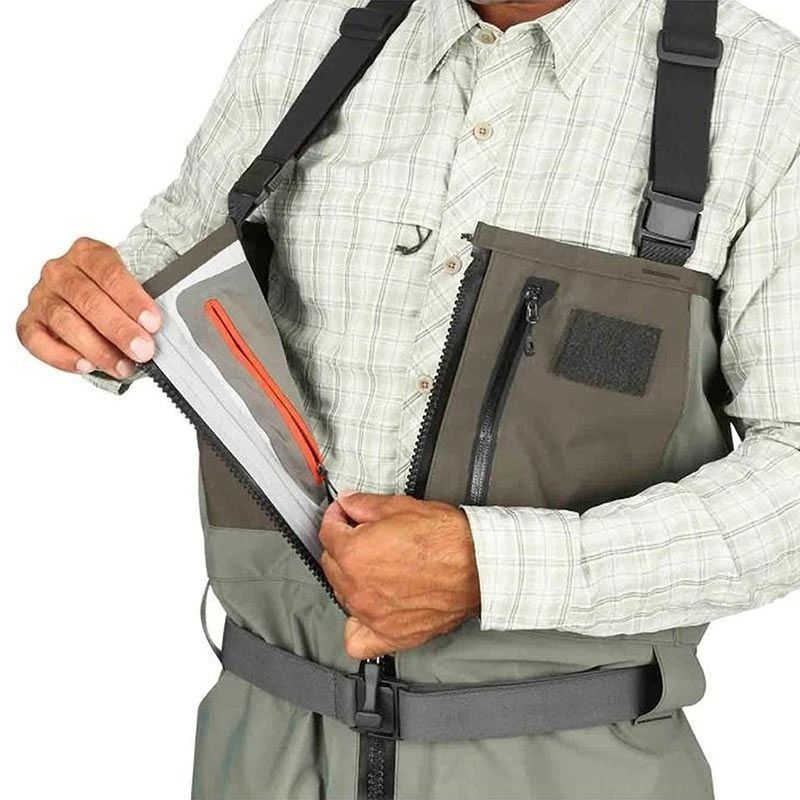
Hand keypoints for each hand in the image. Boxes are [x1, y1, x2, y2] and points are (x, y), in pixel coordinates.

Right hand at [17, 237, 161, 378]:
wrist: (92, 305)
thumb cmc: (114, 298)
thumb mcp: (131, 291)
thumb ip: (141, 306)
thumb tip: (157, 329)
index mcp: (87, 253)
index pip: (109, 272)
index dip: (132, 299)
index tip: (152, 323)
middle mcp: (60, 271)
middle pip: (88, 299)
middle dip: (119, 329)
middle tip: (142, 350)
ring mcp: (41, 296)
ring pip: (65, 321)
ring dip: (97, 348)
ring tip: (123, 366)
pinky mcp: (29, 322)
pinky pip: (37, 341)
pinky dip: (62, 356)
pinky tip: (87, 366)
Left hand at [319, 493, 480, 659]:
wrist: (478, 566)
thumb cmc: (446, 539)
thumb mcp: (401, 507)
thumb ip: (365, 505)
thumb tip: (348, 502)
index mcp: (353, 553)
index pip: (328, 533)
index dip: (336, 519)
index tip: (344, 515)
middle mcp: (356, 587)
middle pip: (332, 564)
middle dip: (343, 547)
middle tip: (363, 537)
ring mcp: (371, 614)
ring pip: (343, 595)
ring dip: (351, 580)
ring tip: (375, 568)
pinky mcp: (391, 634)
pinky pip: (357, 640)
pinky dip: (357, 626)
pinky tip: (367, 611)